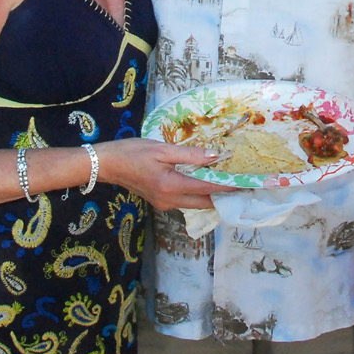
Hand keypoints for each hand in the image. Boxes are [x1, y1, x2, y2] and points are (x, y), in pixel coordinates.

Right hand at [97, 138, 231, 210]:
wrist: (107, 165)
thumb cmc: (132, 152)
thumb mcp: (162, 149)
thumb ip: (190, 154)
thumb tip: (215, 156)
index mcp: (171, 186)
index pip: (207, 188)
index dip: (228, 186)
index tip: (246, 183)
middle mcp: (170, 200)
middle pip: (205, 202)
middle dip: (224, 195)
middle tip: (242, 185)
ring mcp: (164, 204)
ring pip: (195, 203)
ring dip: (211, 195)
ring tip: (228, 182)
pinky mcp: (160, 202)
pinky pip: (186, 201)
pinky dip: (198, 194)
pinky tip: (205, 183)